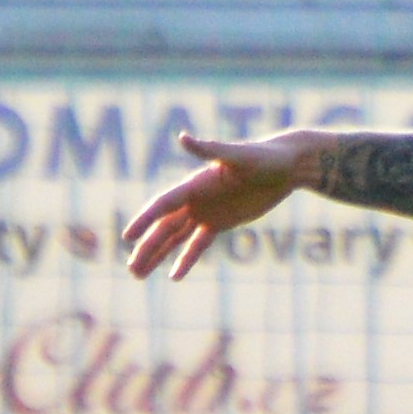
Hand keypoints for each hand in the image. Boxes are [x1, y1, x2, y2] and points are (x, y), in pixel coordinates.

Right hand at [120, 129, 314, 280]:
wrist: (285, 165)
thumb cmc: (263, 156)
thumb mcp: (239, 156)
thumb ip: (209, 149)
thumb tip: (182, 137)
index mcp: (194, 184)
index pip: (163, 205)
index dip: (144, 220)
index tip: (127, 237)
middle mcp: (194, 198)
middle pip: (163, 227)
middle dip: (147, 248)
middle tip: (130, 269)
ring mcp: (205, 211)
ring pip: (175, 238)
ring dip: (157, 255)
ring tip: (138, 274)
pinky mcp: (220, 222)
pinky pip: (198, 244)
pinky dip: (186, 259)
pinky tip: (174, 277)